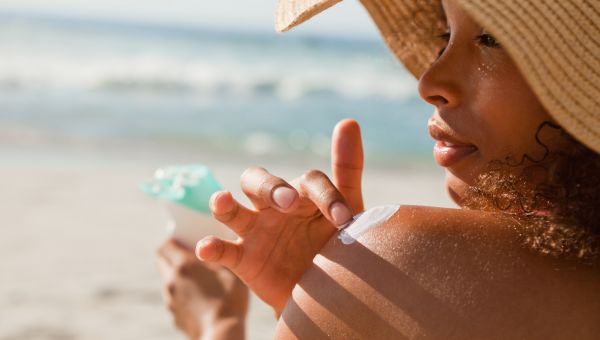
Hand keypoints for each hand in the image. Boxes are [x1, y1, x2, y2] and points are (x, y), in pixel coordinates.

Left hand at [157, 239, 247, 339]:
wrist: (221, 333)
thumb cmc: (230, 298)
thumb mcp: (230, 268)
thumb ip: (219, 253)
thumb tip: (215, 243)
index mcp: (183, 264)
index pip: (164, 245)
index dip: (173, 239)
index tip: (185, 239)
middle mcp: (171, 280)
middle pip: (162, 261)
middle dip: (172, 255)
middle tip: (190, 255)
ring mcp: (170, 299)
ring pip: (168, 280)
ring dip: (178, 275)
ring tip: (199, 278)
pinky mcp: (174, 315)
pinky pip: (174, 298)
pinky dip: (182, 293)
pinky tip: (200, 298)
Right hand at [195, 119, 363, 314]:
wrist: (329, 295)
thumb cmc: (338, 247)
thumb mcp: (348, 210)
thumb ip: (347, 167)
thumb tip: (348, 121)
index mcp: (301, 194)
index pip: (309, 182)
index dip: (326, 196)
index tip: (343, 220)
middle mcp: (274, 207)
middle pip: (257, 181)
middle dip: (269, 187)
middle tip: (287, 202)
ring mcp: (256, 231)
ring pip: (231, 209)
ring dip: (223, 203)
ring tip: (222, 200)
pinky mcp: (244, 259)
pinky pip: (223, 250)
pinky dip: (211, 248)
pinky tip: (206, 248)